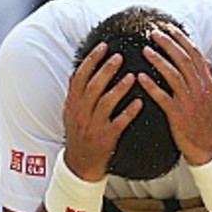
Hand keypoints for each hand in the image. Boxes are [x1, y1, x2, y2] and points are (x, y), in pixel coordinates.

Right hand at [62, 42, 141, 179]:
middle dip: (106, 70)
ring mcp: (93, 127)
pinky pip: (118, 123)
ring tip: (132, 76)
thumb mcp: (71, 113)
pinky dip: (128, 112)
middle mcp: (81, 114)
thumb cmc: (80, 135)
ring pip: (105, 104)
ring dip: (119, 89)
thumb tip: (80, 70)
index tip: (103, 46)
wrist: (80, 166)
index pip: (80, 77)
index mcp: (73, 104)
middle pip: (93, 87)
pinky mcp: (105, 139)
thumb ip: (76, 93)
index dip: (91, 61)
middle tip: (119, 56)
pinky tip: (139, 103)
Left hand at [137, 23, 211, 164]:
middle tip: (153, 33)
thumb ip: (207, 76)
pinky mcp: (179, 117)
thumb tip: (204, 58)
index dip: (180, 39)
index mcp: (208, 82)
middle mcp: (201, 90)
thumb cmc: (206, 121)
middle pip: (183, 60)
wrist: (208, 148)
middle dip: (168, 44)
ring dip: (159, 61)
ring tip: (145, 50)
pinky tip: (140, 77)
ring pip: (174, 76)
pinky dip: (152, 87)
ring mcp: (190, 103)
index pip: (194, 54)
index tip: (167, 28)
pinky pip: (163, 98)